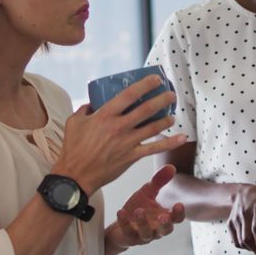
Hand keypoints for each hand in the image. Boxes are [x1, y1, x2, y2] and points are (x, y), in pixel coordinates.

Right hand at [53, 75, 186, 193]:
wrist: (76, 175)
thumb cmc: (73, 148)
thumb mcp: (74, 122)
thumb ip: (85, 109)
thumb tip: (93, 103)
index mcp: (105, 115)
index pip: (129, 95)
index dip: (145, 85)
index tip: (156, 79)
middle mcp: (119, 126)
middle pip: (146, 110)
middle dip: (161, 100)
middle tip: (171, 94)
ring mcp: (127, 142)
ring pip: (153, 128)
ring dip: (166, 119)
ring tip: (173, 114)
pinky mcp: (132, 156)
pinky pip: (154, 149)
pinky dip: (170, 143)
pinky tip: (181, 138)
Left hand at [107, 165, 185, 248]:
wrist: (119, 226)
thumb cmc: (138, 208)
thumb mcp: (148, 192)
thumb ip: (159, 181)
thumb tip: (171, 166)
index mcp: (164, 218)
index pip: (177, 219)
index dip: (179, 214)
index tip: (179, 205)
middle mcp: (156, 229)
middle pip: (166, 230)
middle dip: (165, 224)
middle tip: (163, 216)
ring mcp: (142, 235)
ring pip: (146, 233)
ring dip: (143, 223)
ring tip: (138, 211)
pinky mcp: (128, 238)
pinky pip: (127, 232)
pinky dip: (124, 222)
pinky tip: (121, 212)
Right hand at [227, 184, 255, 254]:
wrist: (244, 193)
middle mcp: (245, 213)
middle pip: (247, 237)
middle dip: (255, 248)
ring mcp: (236, 219)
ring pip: (240, 241)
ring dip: (250, 248)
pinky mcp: (230, 224)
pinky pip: (235, 240)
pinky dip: (242, 246)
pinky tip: (249, 244)